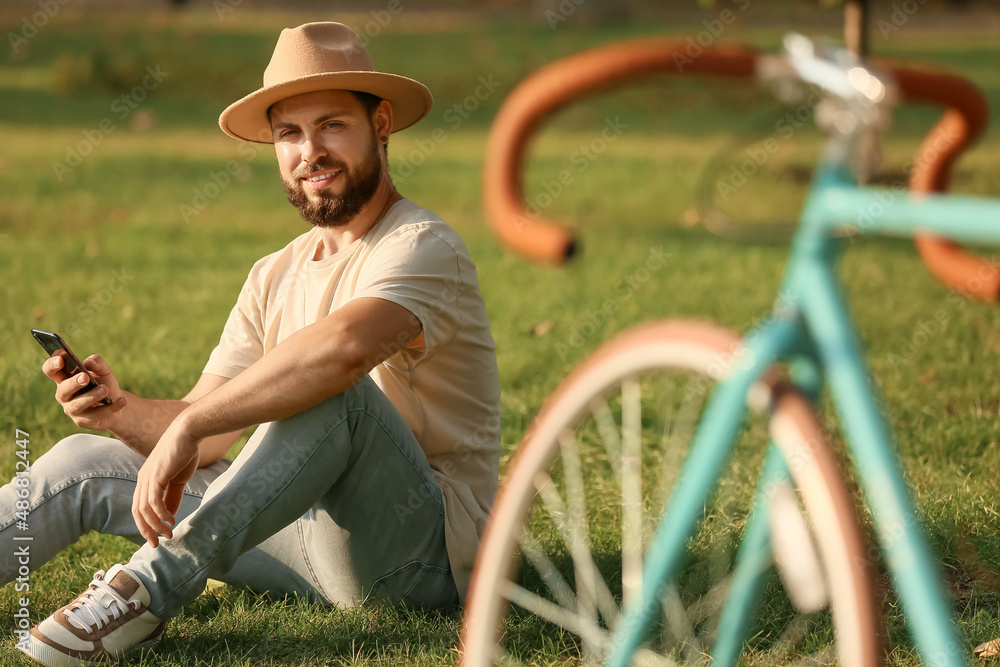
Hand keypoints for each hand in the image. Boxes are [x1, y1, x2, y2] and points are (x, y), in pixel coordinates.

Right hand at [43, 353, 125, 429]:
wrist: (116, 403)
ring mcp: (72, 409)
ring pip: (78, 404)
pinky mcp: (83, 421)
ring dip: (92, 396)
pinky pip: (97, 415)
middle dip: (73, 383)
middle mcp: (64, 395)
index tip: (61, 359)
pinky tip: (121, 400)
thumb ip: (97, 364)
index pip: (51, 370)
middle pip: (63, 389)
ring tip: (105, 390)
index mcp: (64, 378)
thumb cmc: (103, 383)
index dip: (52, 364)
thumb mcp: (104, 371)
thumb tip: (89, 362)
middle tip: (85, 377)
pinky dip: (111, 407)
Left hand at [133, 415, 201, 547]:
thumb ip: (173, 497)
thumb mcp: (178, 479)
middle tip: (157, 543)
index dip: (145, 525)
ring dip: (156, 525)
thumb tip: (170, 516)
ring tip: (168, 534)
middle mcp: (143, 480)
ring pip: (145, 509)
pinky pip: (155, 501)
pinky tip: (171, 520)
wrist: (188, 432)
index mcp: (146, 480)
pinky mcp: (157, 475)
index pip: (139, 508)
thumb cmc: (184, 453)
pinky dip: (161, 514)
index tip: (156, 537)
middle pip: (137, 512)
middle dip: (146, 530)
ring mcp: (148, 477)